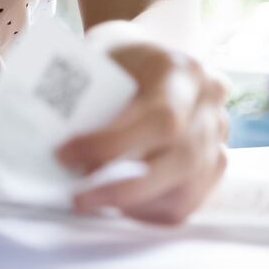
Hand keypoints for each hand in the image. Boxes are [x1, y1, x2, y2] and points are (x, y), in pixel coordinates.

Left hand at [53, 30, 230, 225]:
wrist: (151, 57)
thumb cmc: (120, 60)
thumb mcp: (104, 59)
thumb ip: (87, 94)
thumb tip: (49, 142)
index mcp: (184, 70)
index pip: (160, 117)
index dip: (112, 144)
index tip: (65, 154)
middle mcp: (211, 104)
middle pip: (180, 158)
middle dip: (123, 186)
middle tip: (77, 197)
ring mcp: (219, 136)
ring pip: (186, 189)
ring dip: (135, 204)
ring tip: (95, 202)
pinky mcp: (217, 163)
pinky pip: (187, 202)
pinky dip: (149, 211)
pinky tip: (119, 206)